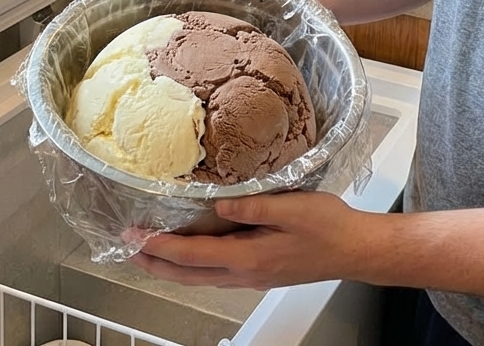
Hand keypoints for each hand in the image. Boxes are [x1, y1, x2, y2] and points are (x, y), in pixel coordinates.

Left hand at [128, 191, 376, 289]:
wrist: (355, 249)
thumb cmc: (328, 226)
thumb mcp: (291, 206)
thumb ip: (252, 207)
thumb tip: (216, 205)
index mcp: (248, 257)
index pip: (192, 255)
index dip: (160, 247)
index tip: (134, 236)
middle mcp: (245, 274)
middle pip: (189, 275)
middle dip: (155, 265)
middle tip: (129, 250)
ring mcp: (253, 277)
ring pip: (201, 278)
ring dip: (172, 267)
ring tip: (151, 254)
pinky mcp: (262, 273)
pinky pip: (217, 274)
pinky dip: (195, 266)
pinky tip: (194, 255)